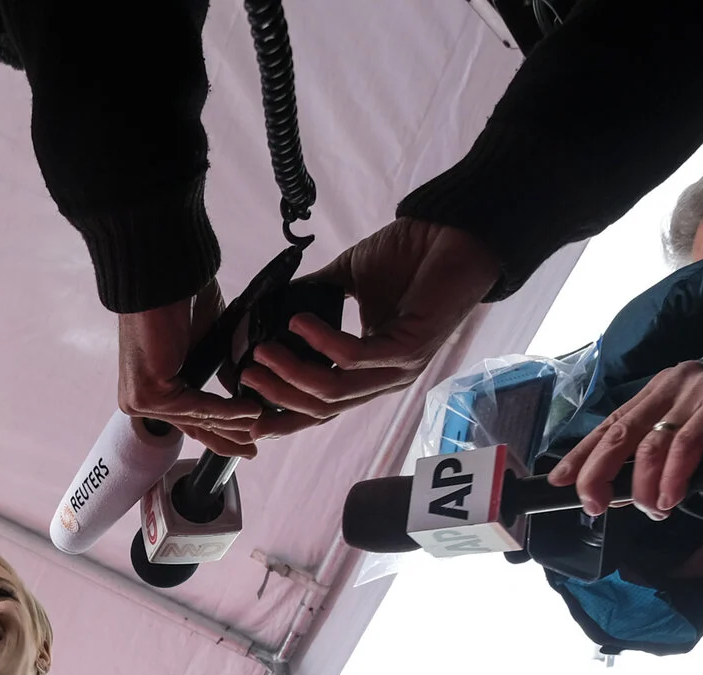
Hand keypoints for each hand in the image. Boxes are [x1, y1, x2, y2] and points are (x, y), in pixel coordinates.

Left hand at [117, 282, 266, 456]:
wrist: (159, 278)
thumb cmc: (178, 302)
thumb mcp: (204, 346)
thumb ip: (216, 373)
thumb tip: (239, 396)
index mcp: (149, 390)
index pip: (189, 418)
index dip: (219, 433)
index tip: (246, 441)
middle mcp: (140, 400)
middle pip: (194, 425)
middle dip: (227, 440)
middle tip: (253, 451)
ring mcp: (141, 400)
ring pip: (199, 418)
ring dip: (234, 426)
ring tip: (261, 428)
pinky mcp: (150, 394)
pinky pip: (197, 408)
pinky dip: (226, 411)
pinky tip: (251, 412)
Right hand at [239, 219, 500, 430]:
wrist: (455, 232)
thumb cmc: (410, 257)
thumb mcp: (348, 280)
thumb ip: (314, 296)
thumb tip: (271, 305)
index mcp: (369, 370)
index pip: (321, 407)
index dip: (284, 413)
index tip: (247, 405)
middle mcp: (384, 378)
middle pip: (322, 408)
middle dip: (279, 396)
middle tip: (246, 375)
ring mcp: (398, 368)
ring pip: (334, 390)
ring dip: (293, 374)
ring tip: (263, 351)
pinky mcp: (409, 348)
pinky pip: (354, 357)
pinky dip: (321, 341)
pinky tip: (298, 320)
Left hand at [548, 352, 702, 518]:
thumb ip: (669, 451)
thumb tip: (631, 491)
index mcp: (663, 389)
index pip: (611, 425)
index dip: (582, 455)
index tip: (559, 484)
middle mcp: (675, 381)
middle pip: (619, 434)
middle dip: (598, 475)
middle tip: (594, 507)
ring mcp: (701, 385)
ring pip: (651, 444)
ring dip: (645, 488)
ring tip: (652, 511)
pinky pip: (688, 443)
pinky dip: (674, 477)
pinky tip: (670, 498)